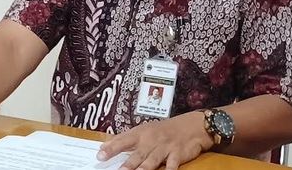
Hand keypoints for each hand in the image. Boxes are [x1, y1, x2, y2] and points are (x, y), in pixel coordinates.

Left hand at [96, 112, 213, 169]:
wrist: (191, 126)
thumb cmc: (164, 130)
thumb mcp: (144, 130)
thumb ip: (124, 139)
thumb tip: (103, 145)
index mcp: (141, 134)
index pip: (123, 140)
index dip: (112, 148)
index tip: (100, 155)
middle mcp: (151, 140)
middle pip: (137, 154)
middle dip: (128, 164)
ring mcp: (165, 148)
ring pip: (153, 160)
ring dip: (145, 168)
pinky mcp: (177, 154)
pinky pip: (173, 164)